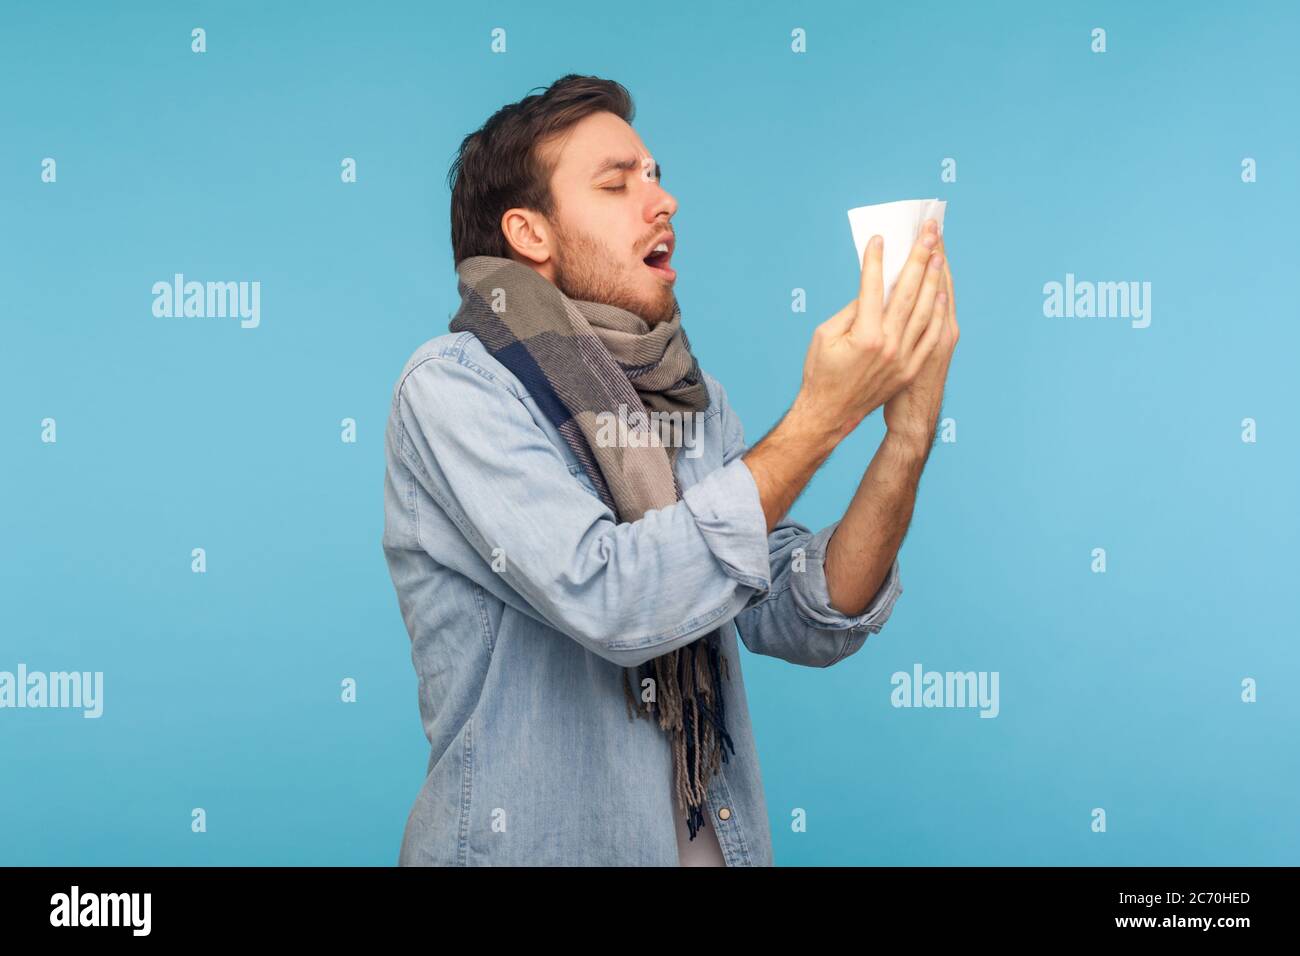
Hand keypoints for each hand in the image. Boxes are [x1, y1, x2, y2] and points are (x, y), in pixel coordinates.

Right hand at [793, 218, 948, 439]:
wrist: (831, 414)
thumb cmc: (821, 373)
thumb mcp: (826, 336)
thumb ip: (852, 310)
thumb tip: (874, 288)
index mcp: (865, 335)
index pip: (873, 287)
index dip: (875, 261)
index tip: (880, 239)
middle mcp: (889, 345)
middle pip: (908, 292)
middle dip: (918, 257)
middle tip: (927, 232)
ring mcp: (904, 358)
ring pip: (926, 310)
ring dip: (933, 278)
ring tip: (938, 253)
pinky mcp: (911, 369)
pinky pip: (931, 334)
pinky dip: (938, 311)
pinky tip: (941, 291)